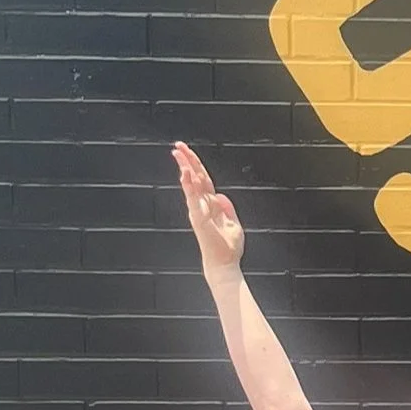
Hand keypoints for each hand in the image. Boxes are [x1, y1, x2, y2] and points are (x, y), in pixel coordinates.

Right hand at [171, 142, 244, 273]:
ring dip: (186, 167)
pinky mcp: (199, 217)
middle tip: (177, 145)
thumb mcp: (233, 224)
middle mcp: (201, 206)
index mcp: (210, 206)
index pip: (203, 182)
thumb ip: (227, 209)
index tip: (188, 153)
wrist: (224, 264)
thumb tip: (221, 195)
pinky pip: (194, 197)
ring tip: (178, 153)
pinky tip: (186, 173)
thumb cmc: (227, 247)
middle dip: (187, 161)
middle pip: (195, 179)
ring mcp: (199, 211)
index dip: (197, 167)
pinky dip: (189, 184)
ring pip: (192, 185)